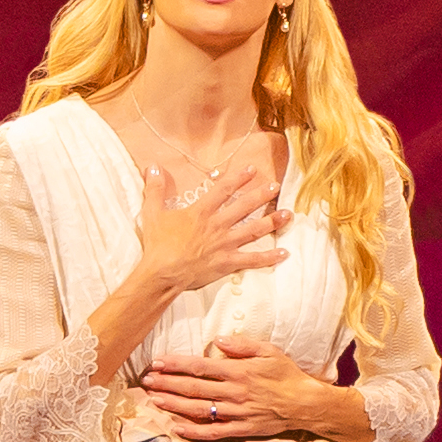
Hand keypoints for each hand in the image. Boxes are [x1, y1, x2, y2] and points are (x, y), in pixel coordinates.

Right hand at [118, 143, 287, 304]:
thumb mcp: (152, 213)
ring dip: (272, 222)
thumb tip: (152, 167)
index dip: (239, 178)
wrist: (162, 273)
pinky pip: (252, 260)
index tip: (252, 170)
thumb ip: (154, 189)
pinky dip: (269, 257)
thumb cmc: (157, 245)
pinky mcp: (228, 263)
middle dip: (261, 195)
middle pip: (244, 207)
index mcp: (201, 212)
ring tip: (288, 214)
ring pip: (254, 231)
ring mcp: (225, 245)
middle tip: (275, 186)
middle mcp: (217, 225)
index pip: (223, 190)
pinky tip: (283, 253)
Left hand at [137, 338, 357, 441]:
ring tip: (154, 400)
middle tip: (146, 382)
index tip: (157, 362)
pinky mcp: (241, 429)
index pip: (200, 367)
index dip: (176, 365)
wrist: (306, 404)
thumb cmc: (287, 375)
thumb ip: (242, 345)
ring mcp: (236, 413)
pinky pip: (213, 432)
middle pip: (193, 389)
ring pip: (199, 410)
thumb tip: (218, 339)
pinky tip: (177, 427)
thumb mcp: (269, 351)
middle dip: (167, 384)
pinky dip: (194, 431)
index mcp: (239, 372)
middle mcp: (234, 393)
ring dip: (174, 405)